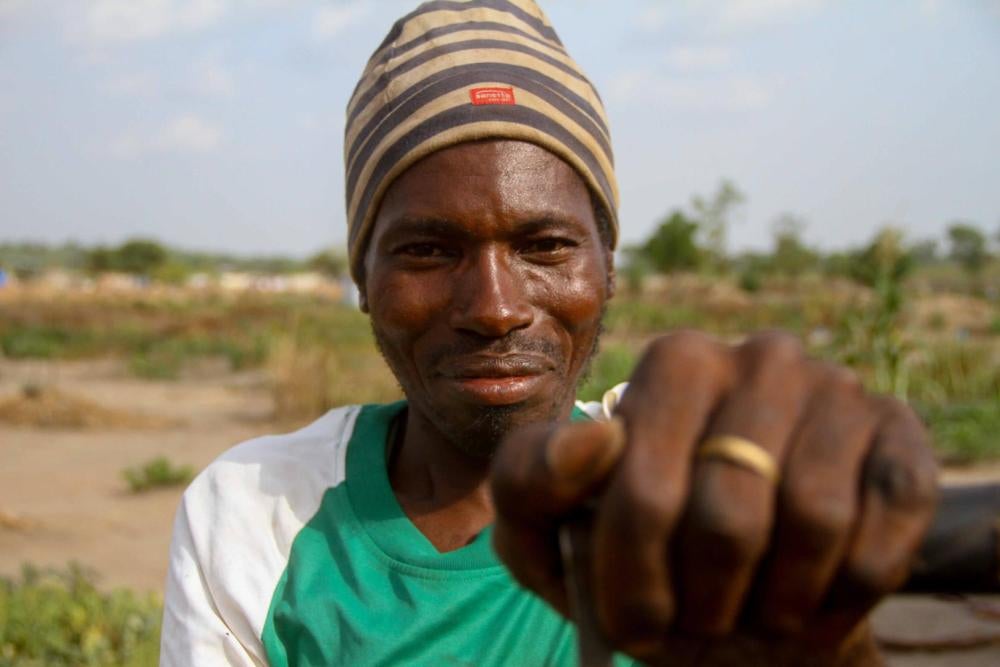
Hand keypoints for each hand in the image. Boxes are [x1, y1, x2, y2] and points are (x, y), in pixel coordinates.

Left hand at [491, 330, 938, 665]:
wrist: (739, 597)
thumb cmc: (636, 556)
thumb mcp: (547, 527)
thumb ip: (530, 479)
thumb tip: (596, 439)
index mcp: (674, 362)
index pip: (643, 491)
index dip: (634, 580)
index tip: (634, 623)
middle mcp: (763, 357)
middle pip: (729, 516)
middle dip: (703, 600)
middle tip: (696, 621)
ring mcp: (839, 390)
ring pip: (813, 524)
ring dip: (774, 602)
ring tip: (752, 607)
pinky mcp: (900, 437)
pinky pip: (882, 534)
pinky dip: (843, 595)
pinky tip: (814, 595)